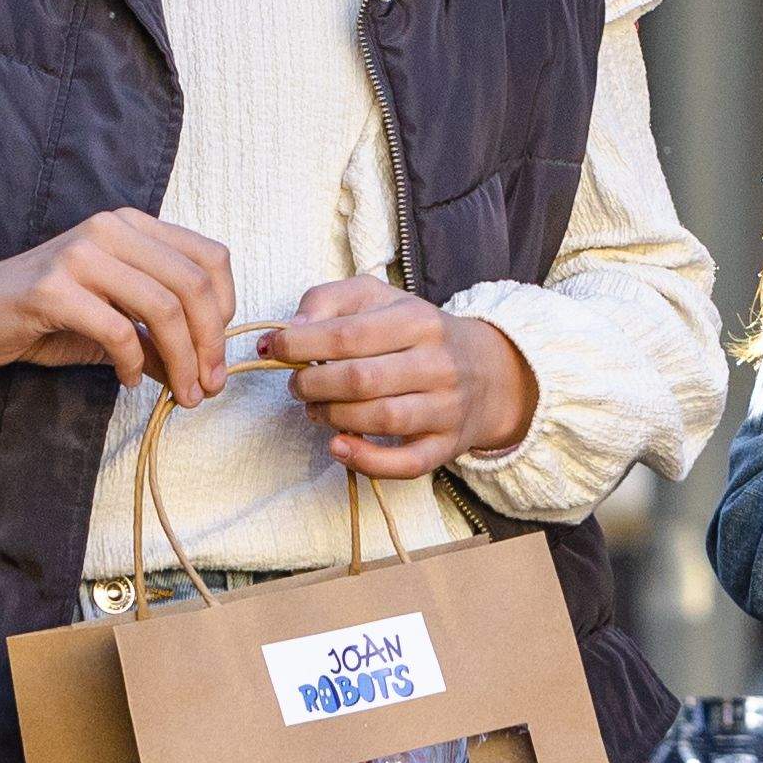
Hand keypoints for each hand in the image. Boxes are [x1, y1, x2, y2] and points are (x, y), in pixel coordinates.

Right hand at [0, 209, 236, 409]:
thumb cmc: (41, 317)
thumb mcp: (111, 323)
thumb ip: (157, 338)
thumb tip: (204, 372)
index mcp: (131, 227)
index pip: (210, 258)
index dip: (225, 309)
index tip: (217, 355)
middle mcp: (110, 230)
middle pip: (193, 285)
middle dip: (209, 344)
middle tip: (207, 387)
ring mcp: (80, 254)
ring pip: (163, 307)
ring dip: (181, 360)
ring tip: (180, 393)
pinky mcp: (52, 289)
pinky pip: (117, 329)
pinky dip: (133, 363)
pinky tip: (128, 381)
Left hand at [268, 276, 538, 478]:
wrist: (487, 370)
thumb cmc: (416, 333)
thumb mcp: (379, 299)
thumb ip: (329, 300)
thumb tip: (289, 330)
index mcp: (419, 319)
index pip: (347, 335)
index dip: (299, 345)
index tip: (275, 348)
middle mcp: (438, 363)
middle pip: (360, 379)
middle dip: (312, 385)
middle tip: (298, 385)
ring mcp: (447, 407)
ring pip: (381, 419)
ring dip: (332, 417)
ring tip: (315, 410)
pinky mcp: (447, 445)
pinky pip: (407, 463)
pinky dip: (366, 460)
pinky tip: (339, 447)